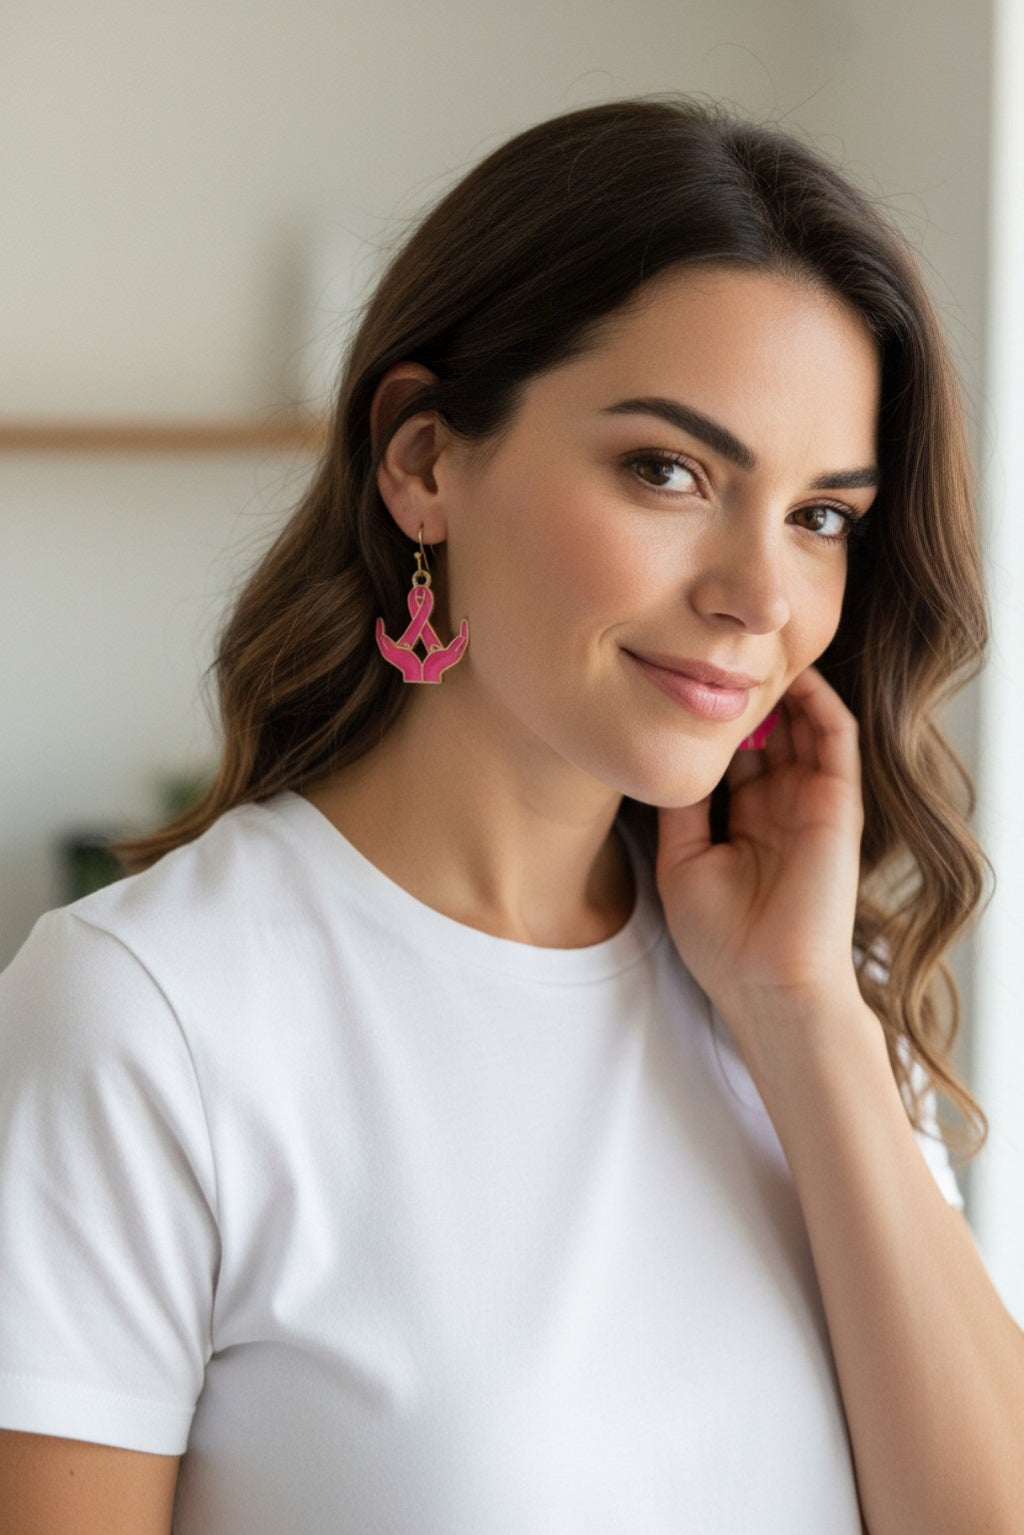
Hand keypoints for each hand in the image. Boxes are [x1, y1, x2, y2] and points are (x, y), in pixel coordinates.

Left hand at [655, 665, 865, 1049]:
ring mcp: (811, 801)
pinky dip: (819, 700)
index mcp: (745, 819)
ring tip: (750, 646)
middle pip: (767, 730)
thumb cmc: (722, 940)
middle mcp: (780, 805)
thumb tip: (670, 750)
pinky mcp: (839, 803)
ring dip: (781, 686)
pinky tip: (792, 673)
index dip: (712, 717)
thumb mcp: (683, 861)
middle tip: (713, 648)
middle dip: (743, 693)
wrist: (768, 983)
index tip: (678, 679)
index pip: (732, 751)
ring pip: (802, 724)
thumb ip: (683, 804)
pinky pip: (836, 737)